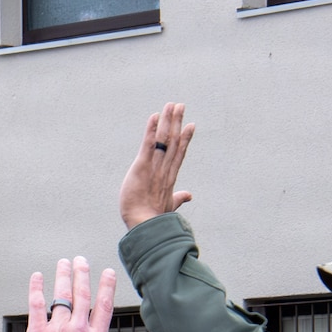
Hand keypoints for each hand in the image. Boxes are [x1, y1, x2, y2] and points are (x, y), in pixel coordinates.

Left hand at [21, 258, 139, 331]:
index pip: (104, 306)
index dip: (106, 286)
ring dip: (62, 277)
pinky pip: (36, 306)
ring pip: (61, 296)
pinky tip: (36, 277)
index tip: (108, 273)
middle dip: (82, 275)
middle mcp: (78, 329)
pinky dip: (36, 289)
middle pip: (82, 295)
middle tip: (81, 260)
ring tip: (63, 263)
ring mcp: (58, 329)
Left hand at [120, 102, 195, 229]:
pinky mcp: (142, 167)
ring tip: (171, 105)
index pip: (178, 153)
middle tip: (180, 105)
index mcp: (169, 177)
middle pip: (173, 141)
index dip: (185, 138)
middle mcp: (165, 169)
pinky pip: (148, 145)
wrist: (144, 225)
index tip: (190, 124)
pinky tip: (154, 117)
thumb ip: (178, 198)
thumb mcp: (169, 205)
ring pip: (164, 139)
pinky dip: (150, 130)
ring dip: (167, 121)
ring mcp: (155, 167)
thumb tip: (189, 195)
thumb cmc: (154, 218)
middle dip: (176, 122)